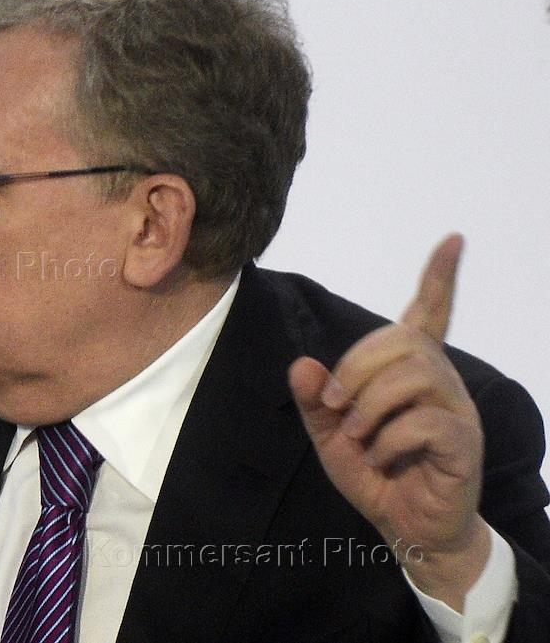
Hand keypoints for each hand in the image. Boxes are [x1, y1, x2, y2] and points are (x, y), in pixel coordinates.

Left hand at [288, 235, 488, 610]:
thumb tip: (302, 365)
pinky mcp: (463, 442)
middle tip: (337, 407)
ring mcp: (456, 409)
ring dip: (372, 404)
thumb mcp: (329, 435)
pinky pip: (426, 420)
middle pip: (402, 340)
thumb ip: (314, 400)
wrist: (403, 526)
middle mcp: (440, 380)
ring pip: (416, 373)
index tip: (453, 239)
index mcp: (411, 371)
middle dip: (357, 369)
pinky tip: (382, 456)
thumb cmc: (373, 473)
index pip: (429, 312)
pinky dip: (391, 438)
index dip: (439, 277)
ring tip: (359, 434)